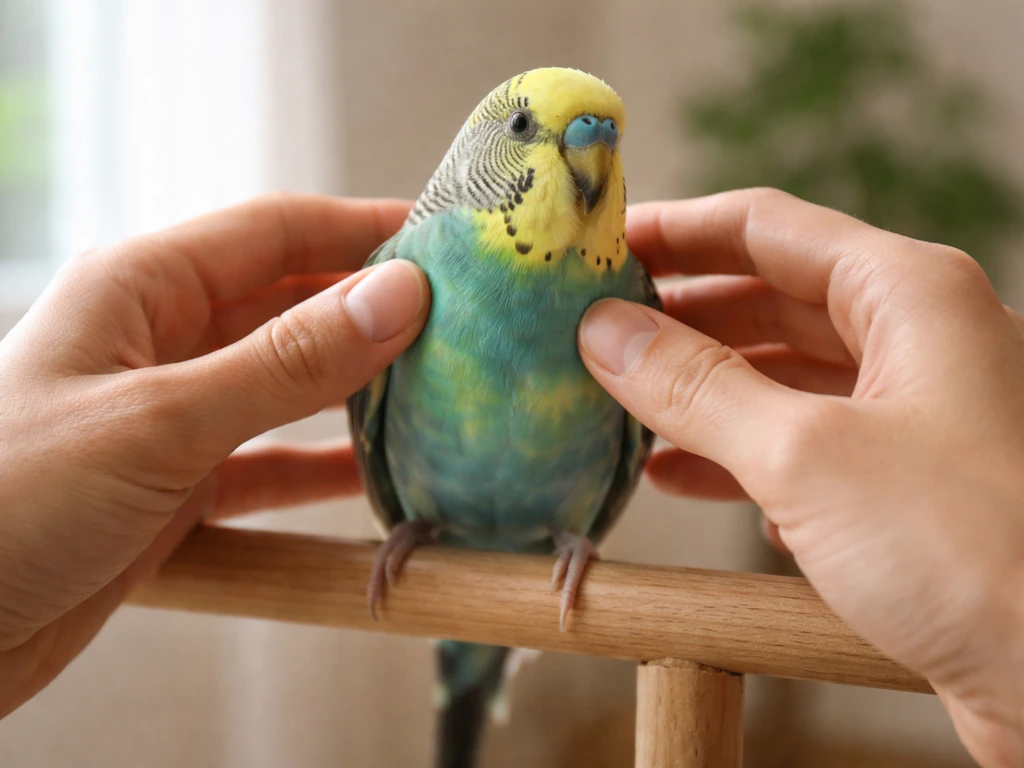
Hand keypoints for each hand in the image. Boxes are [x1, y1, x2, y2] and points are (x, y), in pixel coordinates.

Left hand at [0, 194, 426, 716]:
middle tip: (463, 324)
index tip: (447, 241)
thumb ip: (284, 363)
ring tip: (439, 392)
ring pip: (287, 386)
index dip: (363, 230)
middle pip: (289, 306)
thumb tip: (399, 297)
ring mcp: (173, 416)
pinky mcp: (178, 486)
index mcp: (141, 288)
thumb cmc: (6, 500)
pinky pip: (269, 463)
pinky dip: (320, 469)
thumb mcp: (158, 421)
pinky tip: (378, 475)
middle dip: (372, 312)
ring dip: (356, 391)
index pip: (276, 232)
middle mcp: (162, 341)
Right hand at [578, 189, 1023, 767]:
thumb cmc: (968, 549)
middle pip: (771, 298)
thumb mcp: (806, 456)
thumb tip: (603, 331)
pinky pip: (804, 445)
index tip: (598, 248)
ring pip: (783, 377)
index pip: (766, 227)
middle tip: (594, 334)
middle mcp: (916, 340)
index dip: (675, 231)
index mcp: (908, 294)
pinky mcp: (907, 486)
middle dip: (680, 317)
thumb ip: (696, 388)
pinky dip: (740, 455)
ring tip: (620, 406)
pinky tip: (687, 478)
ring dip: (701, 391)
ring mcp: (915, 414)